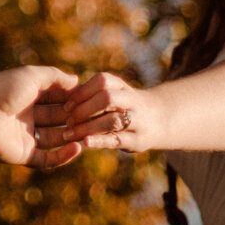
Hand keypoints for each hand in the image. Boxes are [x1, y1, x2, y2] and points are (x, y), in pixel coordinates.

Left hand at [0, 65, 80, 168]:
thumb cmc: (3, 90)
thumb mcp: (32, 76)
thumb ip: (55, 77)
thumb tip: (77, 80)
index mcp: (28, 97)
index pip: (56, 98)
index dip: (72, 98)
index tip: (90, 98)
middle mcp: (28, 117)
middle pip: (57, 118)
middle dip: (75, 117)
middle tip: (93, 117)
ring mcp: (26, 137)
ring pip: (56, 139)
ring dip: (72, 136)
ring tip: (89, 133)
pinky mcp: (24, 155)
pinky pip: (48, 159)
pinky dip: (63, 156)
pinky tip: (78, 148)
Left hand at [39, 71, 157, 154]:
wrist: (161, 120)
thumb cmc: (124, 106)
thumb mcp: (114, 93)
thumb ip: (92, 94)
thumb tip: (63, 96)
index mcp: (122, 86)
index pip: (101, 81)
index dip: (82, 92)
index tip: (66, 105)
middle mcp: (132, 100)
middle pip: (107, 97)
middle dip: (84, 109)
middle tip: (67, 121)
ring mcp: (138, 120)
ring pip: (113, 120)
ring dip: (88, 127)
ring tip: (70, 134)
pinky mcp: (139, 140)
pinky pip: (118, 139)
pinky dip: (100, 141)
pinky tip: (86, 142)